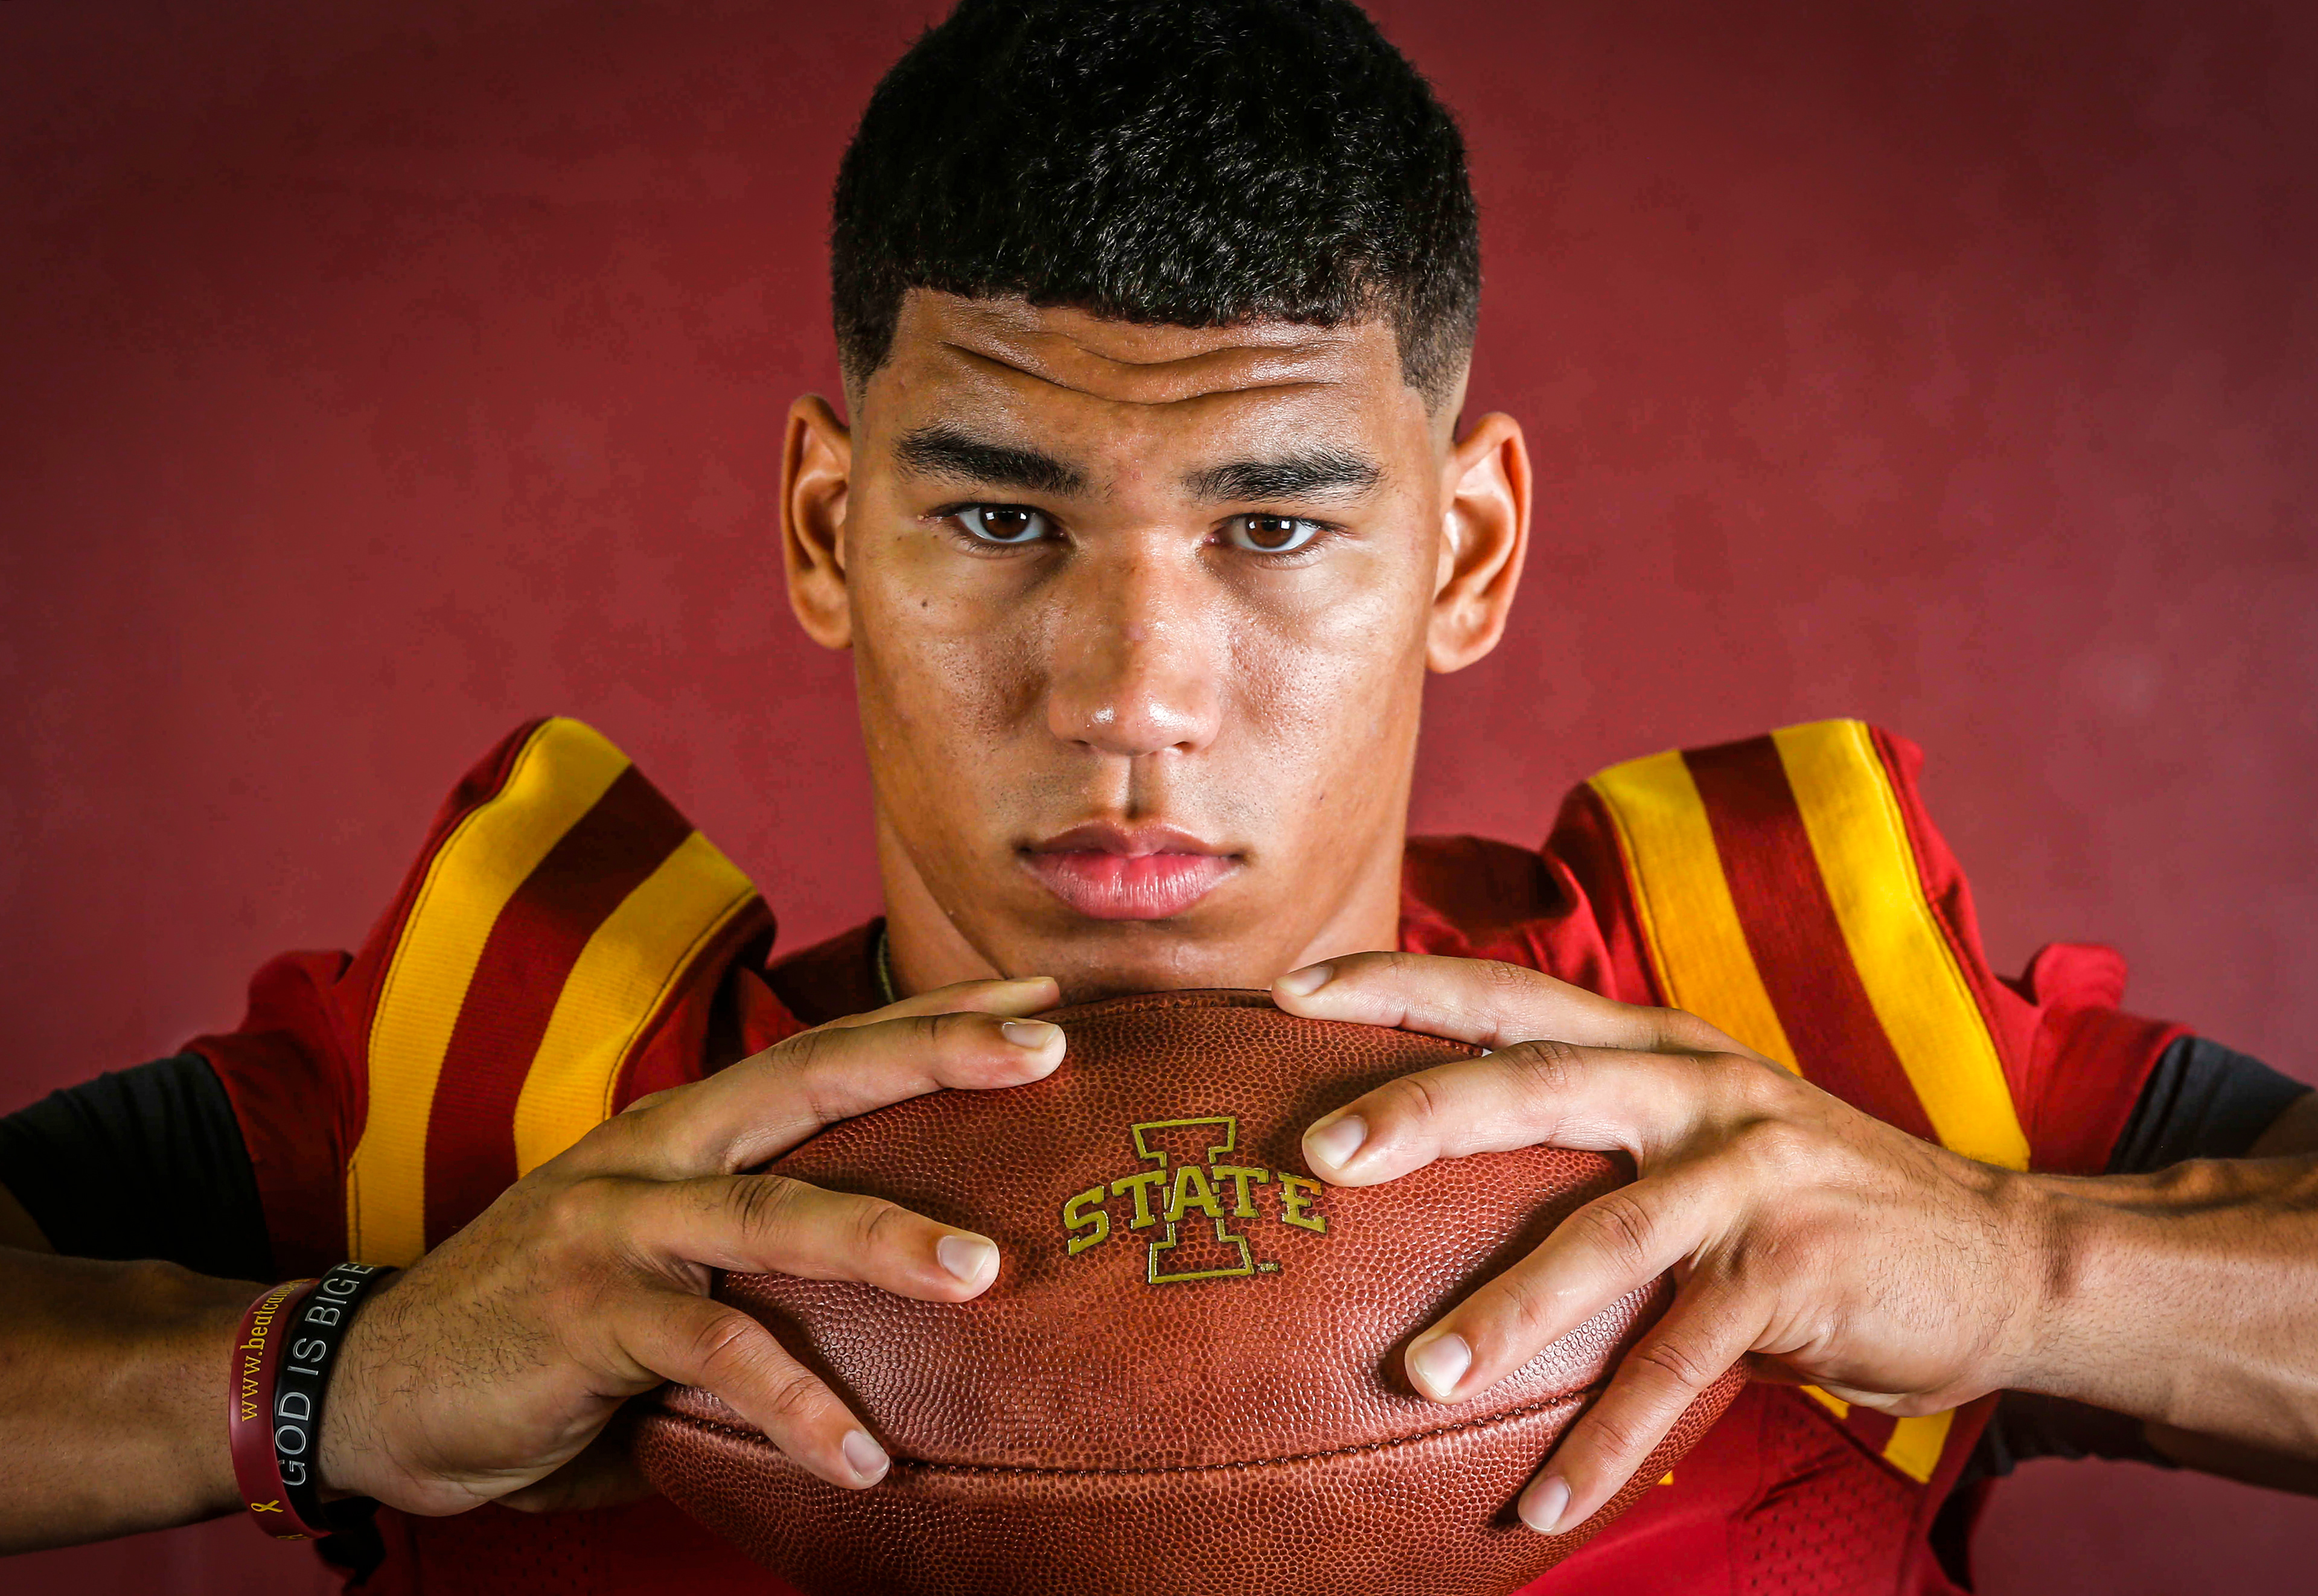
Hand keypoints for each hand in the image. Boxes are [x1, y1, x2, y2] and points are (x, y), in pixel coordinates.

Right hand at [319, 977, 1064, 1515]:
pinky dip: (793, 1407)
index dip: (931, 1021)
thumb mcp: (664, 1277)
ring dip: (882, 1237)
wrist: (372, 1382)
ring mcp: (617, 1225)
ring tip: (980, 1273)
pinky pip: (712, 1356)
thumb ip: (762, 1279)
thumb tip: (899, 1315)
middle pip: (812, 1080)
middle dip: (934, 1055)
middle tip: (1047, 1051)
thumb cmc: (543, 1331)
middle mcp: (658, 1151)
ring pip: (771, 1212)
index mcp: (686, 1131)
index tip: (1039, 1000)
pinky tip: (860, 1459)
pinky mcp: (585, 1313)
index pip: (826, 1053)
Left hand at [1275, 953, 2043, 1536]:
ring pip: (1606, 1230)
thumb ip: (1588, 1138)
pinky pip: (1682, 1360)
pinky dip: (1609, 1436)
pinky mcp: (1799, 1266)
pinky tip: (1544, 1503)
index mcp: (1656, 1042)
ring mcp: (1754, 1170)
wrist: (2001, 1257)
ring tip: (1417, 1373)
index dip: (1400, 980)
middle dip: (1421, 1108)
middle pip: (1537, 1080)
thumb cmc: (1806, 1204)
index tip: (1294, 990)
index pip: (1509, 993)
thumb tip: (1432, 1174)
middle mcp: (1697, 1084)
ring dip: (1506, 1309)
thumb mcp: (1695, 1137)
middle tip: (1317, 1152)